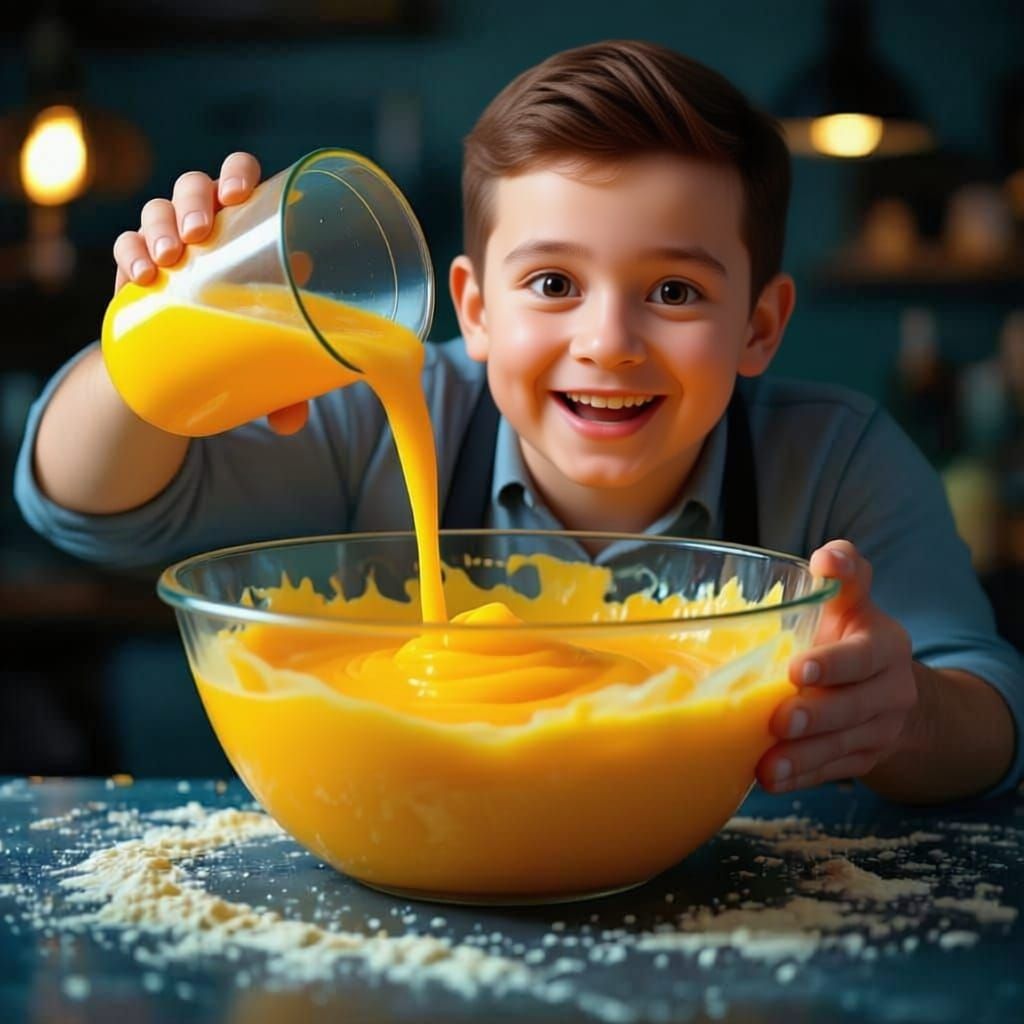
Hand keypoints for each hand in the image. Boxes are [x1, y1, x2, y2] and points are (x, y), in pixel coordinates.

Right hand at [111, 151, 306, 435]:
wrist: (198, 356)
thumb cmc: (252, 340)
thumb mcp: (276, 356)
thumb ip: (291, 385)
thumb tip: (291, 422)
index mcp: (251, 226)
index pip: (242, 176)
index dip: (236, 174)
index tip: (238, 197)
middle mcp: (209, 224)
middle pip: (194, 186)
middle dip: (193, 201)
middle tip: (199, 235)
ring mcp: (171, 242)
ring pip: (158, 210)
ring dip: (160, 227)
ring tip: (168, 260)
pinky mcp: (140, 265)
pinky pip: (125, 244)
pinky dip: (128, 253)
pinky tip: (137, 276)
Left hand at [756, 540, 917, 793]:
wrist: (889, 687)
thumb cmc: (848, 633)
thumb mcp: (851, 600)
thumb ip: (842, 574)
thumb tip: (828, 555)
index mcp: (883, 644)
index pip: (863, 653)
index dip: (833, 662)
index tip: (798, 669)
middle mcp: (890, 688)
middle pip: (855, 706)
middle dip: (816, 715)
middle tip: (779, 720)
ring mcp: (880, 728)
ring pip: (843, 745)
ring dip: (804, 756)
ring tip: (767, 764)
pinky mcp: (864, 759)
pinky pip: (833, 771)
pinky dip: (802, 777)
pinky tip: (771, 779)